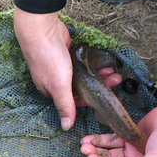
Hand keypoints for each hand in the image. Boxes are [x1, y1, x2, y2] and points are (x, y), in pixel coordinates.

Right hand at [14, 6, 120, 129]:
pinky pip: (82, 63)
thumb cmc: (48, 59)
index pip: (75, 101)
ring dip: (98, 74)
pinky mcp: (66, 53)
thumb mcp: (58, 86)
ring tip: (111, 70)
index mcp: (51, 91)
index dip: (91, 98)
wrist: (41, 30)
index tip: (105, 94)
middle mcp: (55, 80)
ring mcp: (61, 66)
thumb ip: (65, 106)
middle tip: (115, 79)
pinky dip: (92, 63)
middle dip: (99, 84)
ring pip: (83, 75)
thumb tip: (66, 127)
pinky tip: (101, 61)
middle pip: (82, 87)